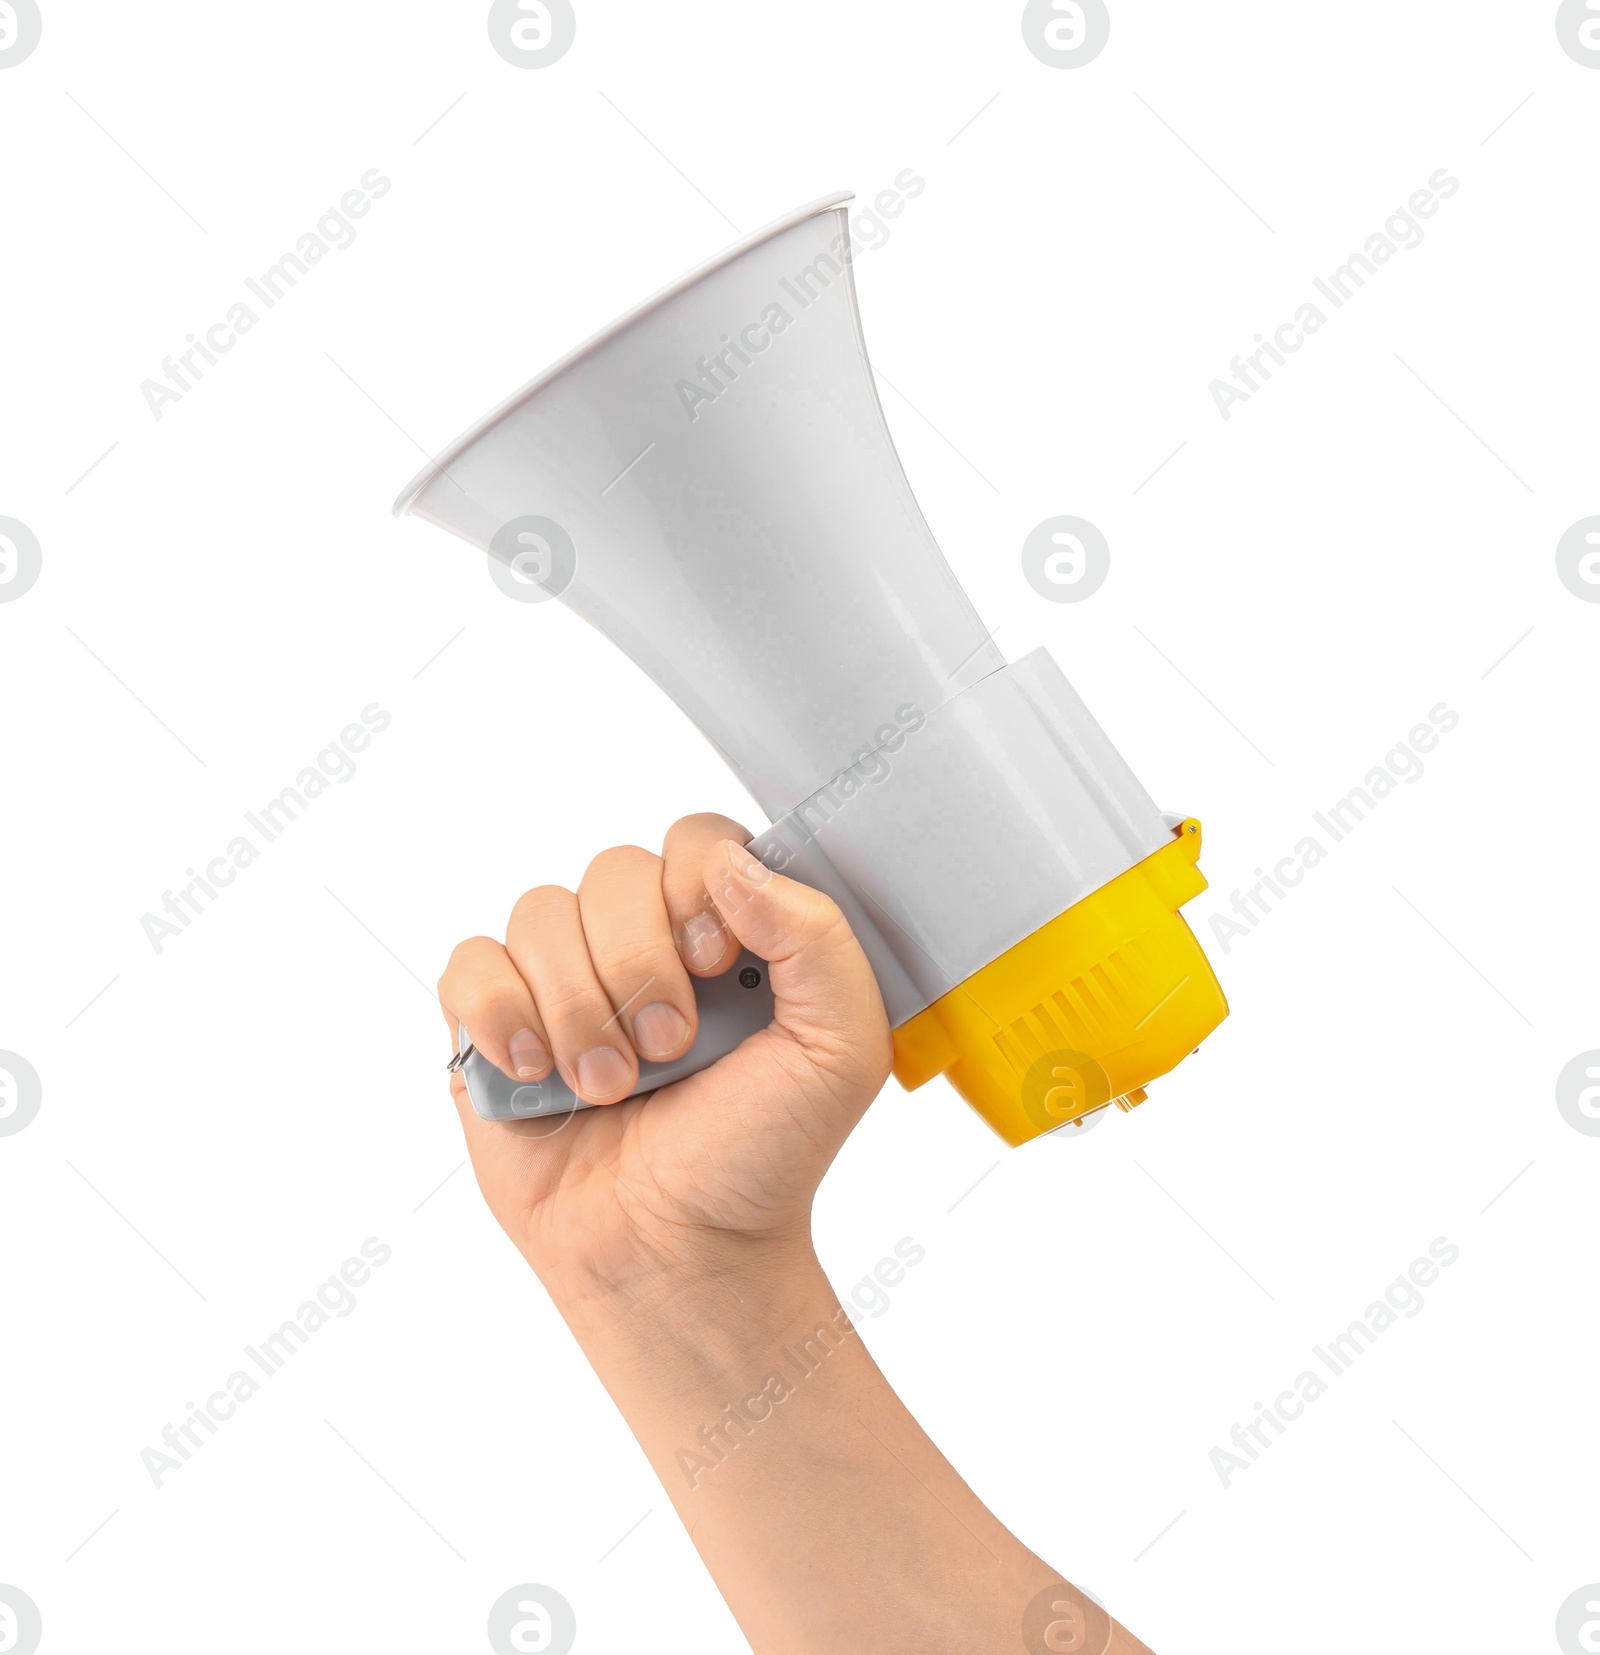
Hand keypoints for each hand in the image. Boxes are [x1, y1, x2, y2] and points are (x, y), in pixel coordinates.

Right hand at [438, 812, 892, 1301]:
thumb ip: (815, 936)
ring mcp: (563, 983)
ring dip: (578, 1008)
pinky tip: (538, 1075)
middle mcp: (641, 944)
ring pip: (540, 914)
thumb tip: (728, 863)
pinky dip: (499, 1014)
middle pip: (612, 871)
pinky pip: (468, 963)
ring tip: (609, 1087)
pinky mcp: (495, 1027)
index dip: (696, 887)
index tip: (718, 963)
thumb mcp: (840, 1049)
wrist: (679, 1254)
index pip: (696, 841)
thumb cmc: (759, 1158)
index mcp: (725, 934)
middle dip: (639, 965)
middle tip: (669, 1048)